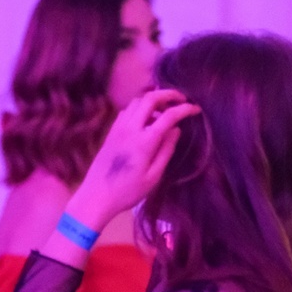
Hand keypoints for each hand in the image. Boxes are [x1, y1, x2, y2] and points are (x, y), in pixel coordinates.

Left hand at [69, 89, 201, 227]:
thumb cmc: (127, 192)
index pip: (169, 115)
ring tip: (164, 110)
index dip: (185, 109)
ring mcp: (118, 128)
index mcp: (144, 141)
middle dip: (168, 94)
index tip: (196, 109)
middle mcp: (130, 129)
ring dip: (152, 100)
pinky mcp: (111, 132)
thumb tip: (176, 130)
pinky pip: (126, 111)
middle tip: (181, 99)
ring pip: (136, 101)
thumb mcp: (153, 176)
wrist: (96, 197)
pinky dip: (139, 108)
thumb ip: (166, 150)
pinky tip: (145, 120)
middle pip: (150, 98)